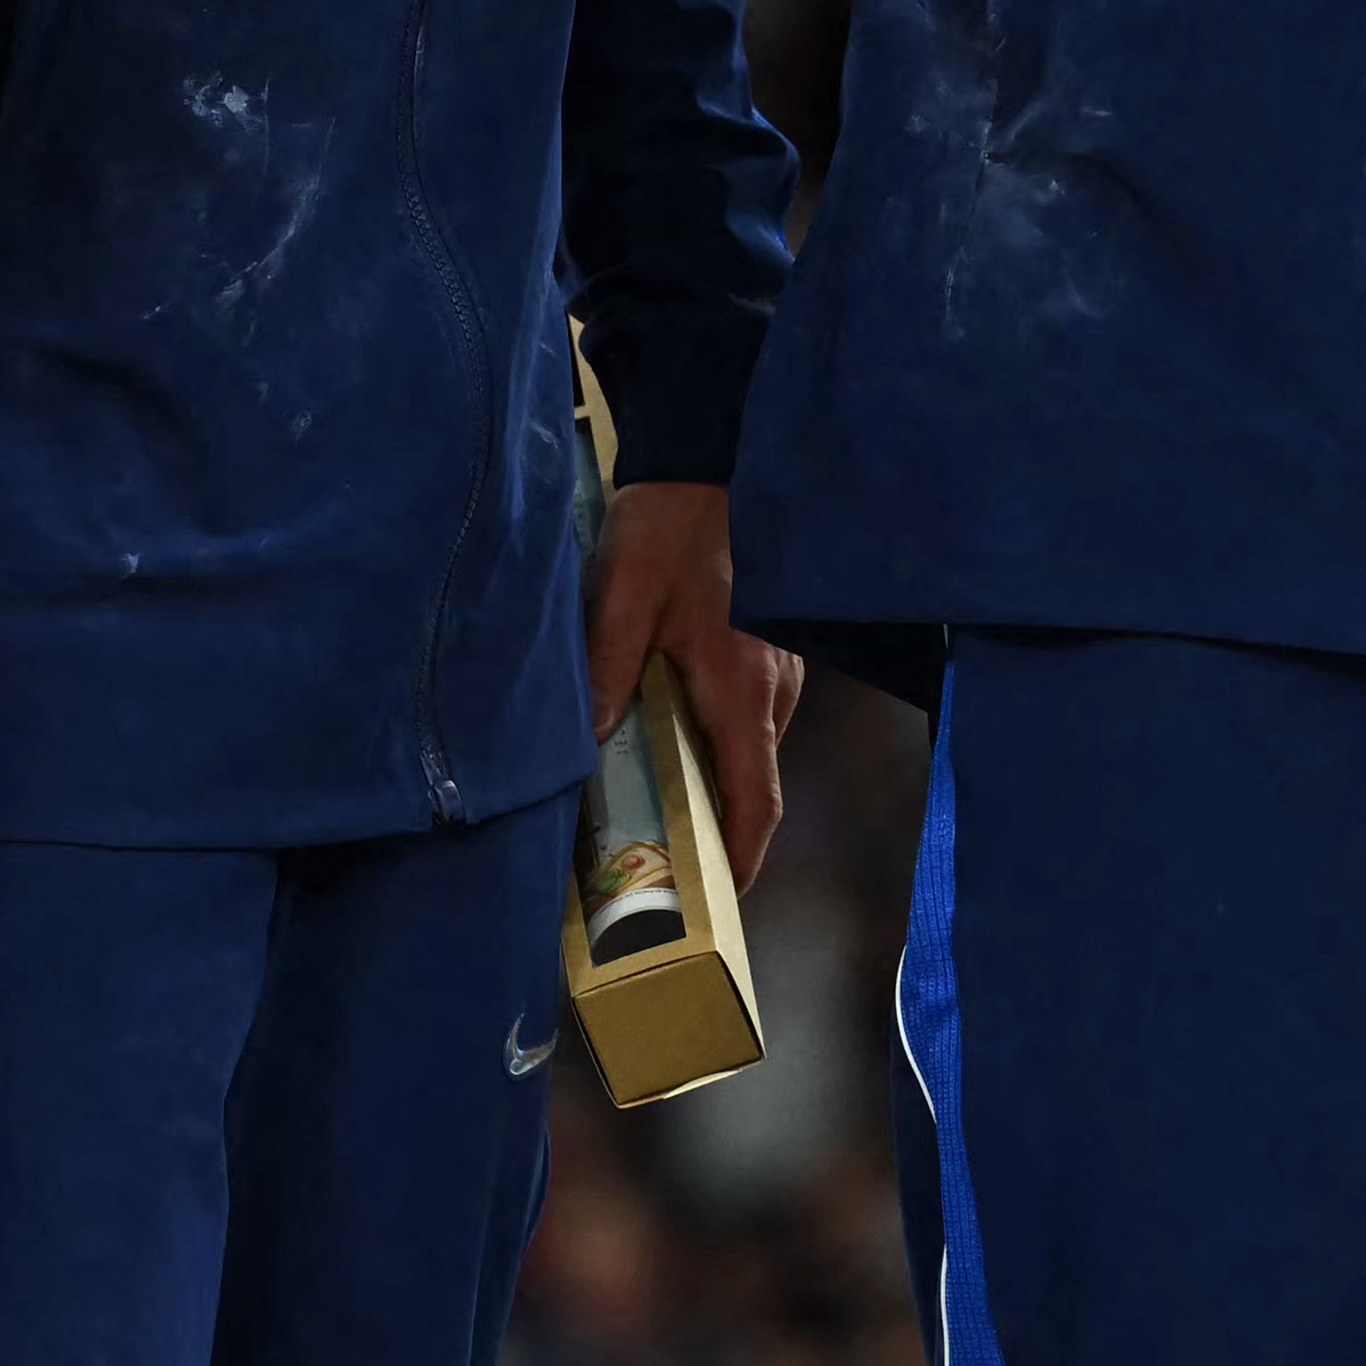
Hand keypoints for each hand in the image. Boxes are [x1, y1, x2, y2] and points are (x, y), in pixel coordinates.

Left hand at [586, 477, 796, 890]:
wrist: (708, 462)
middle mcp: (773, 689)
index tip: (720, 903)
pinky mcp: (768, 649)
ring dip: (717, 788)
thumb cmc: (669, 532)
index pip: (757, 799)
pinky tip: (672, 746)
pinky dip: (719, 749)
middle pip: (757, 784)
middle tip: (668, 871)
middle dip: (721, 834)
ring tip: (660, 815)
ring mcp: (778, 668)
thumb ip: (605, 672)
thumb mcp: (622, 599)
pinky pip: (749, 718)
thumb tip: (586, 745)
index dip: (742, 858)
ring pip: (752, 750)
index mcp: (742, 689)